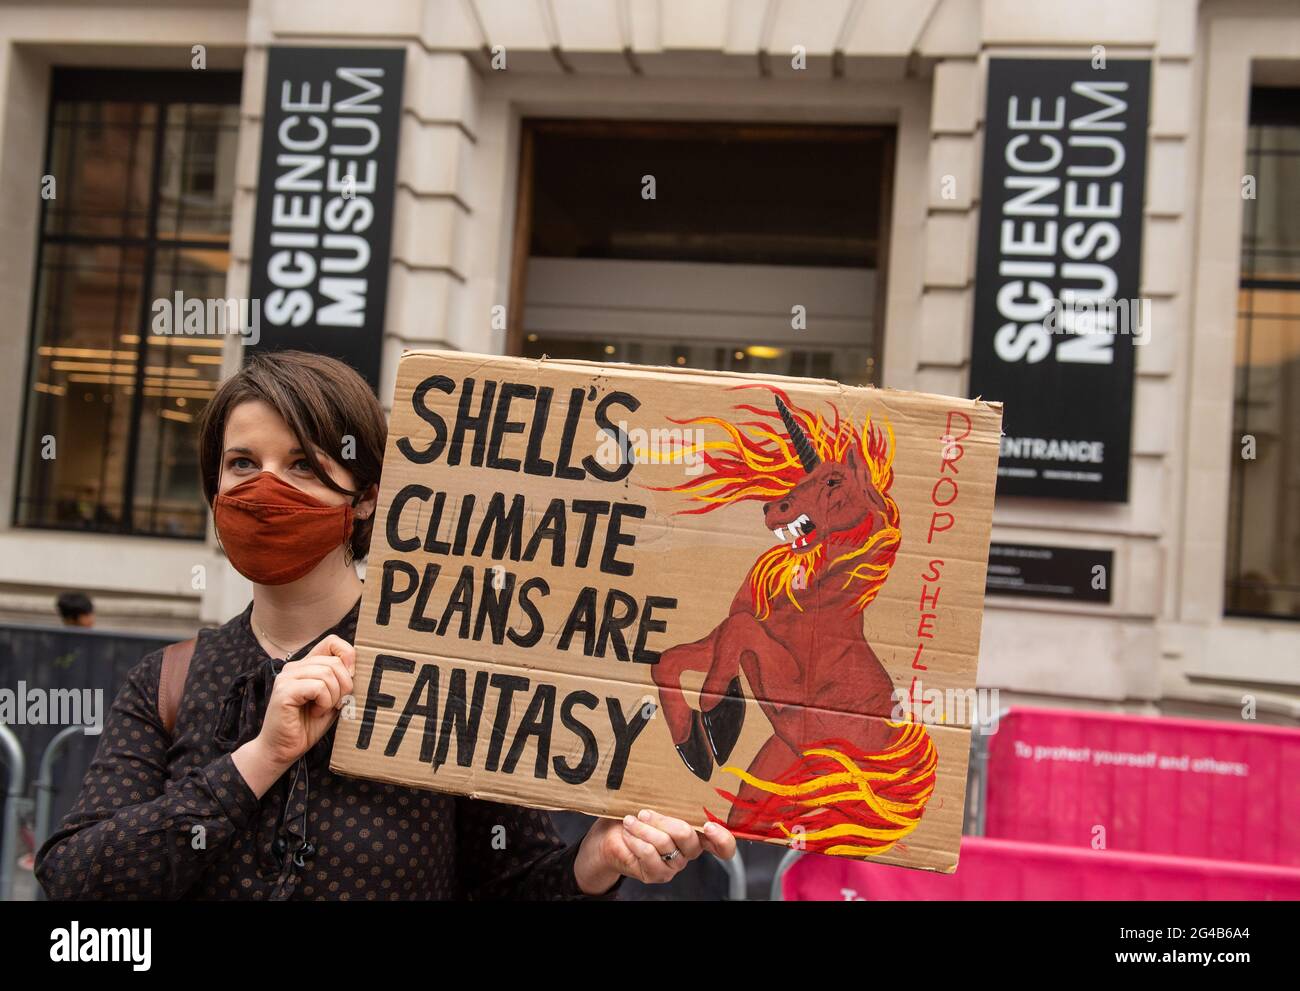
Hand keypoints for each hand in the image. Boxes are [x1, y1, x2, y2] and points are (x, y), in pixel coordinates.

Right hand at [233, 635, 354, 796]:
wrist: (283, 750)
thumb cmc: (308, 726)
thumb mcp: (332, 699)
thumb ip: (341, 681)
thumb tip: (357, 667)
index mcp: (305, 665)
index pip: (332, 641)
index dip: (347, 656)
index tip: (349, 680)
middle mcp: (294, 667)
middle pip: (334, 661)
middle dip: (344, 686)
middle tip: (336, 704)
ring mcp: (287, 677)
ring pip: (327, 673)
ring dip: (333, 697)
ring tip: (322, 710)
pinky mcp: (284, 691)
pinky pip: (318, 687)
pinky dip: (324, 702)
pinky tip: (315, 713)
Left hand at [573, 809, 736, 893]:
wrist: (609, 837)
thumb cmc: (636, 816)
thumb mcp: (656, 802)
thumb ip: (672, 799)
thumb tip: (676, 780)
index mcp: (696, 832)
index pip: (723, 845)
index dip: (722, 838)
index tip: (709, 825)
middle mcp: (689, 851)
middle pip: (688, 836)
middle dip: (663, 820)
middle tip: (645, 812)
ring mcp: (674, 865)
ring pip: (666, 843)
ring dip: (644, 828)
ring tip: (630, 821)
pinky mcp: (657, 874)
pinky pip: (649, 854)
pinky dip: (636, 840)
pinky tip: (628, 833)